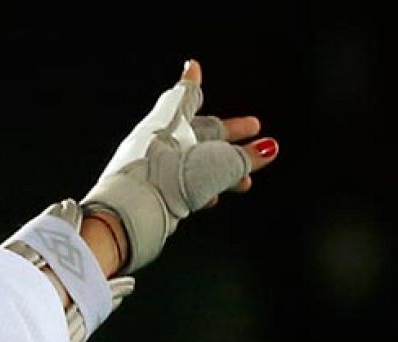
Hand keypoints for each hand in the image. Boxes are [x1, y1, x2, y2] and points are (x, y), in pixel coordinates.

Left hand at [81, 59, 278, 274]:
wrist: (129, 215)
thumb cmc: (167, 179)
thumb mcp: (215, 163)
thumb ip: (242, 156)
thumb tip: (268, 147)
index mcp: (168, 126)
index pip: (187, 100)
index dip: (196, 87)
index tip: (196, 71)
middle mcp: (158, 145)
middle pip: (200, 135)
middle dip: (230, 136)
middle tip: (255, 131)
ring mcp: (153, 170)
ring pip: (194, 164)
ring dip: (223, 169)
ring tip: (245, 181)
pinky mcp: (150, 194)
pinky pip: (180, 186)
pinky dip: (201, 188)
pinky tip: (212, 197)